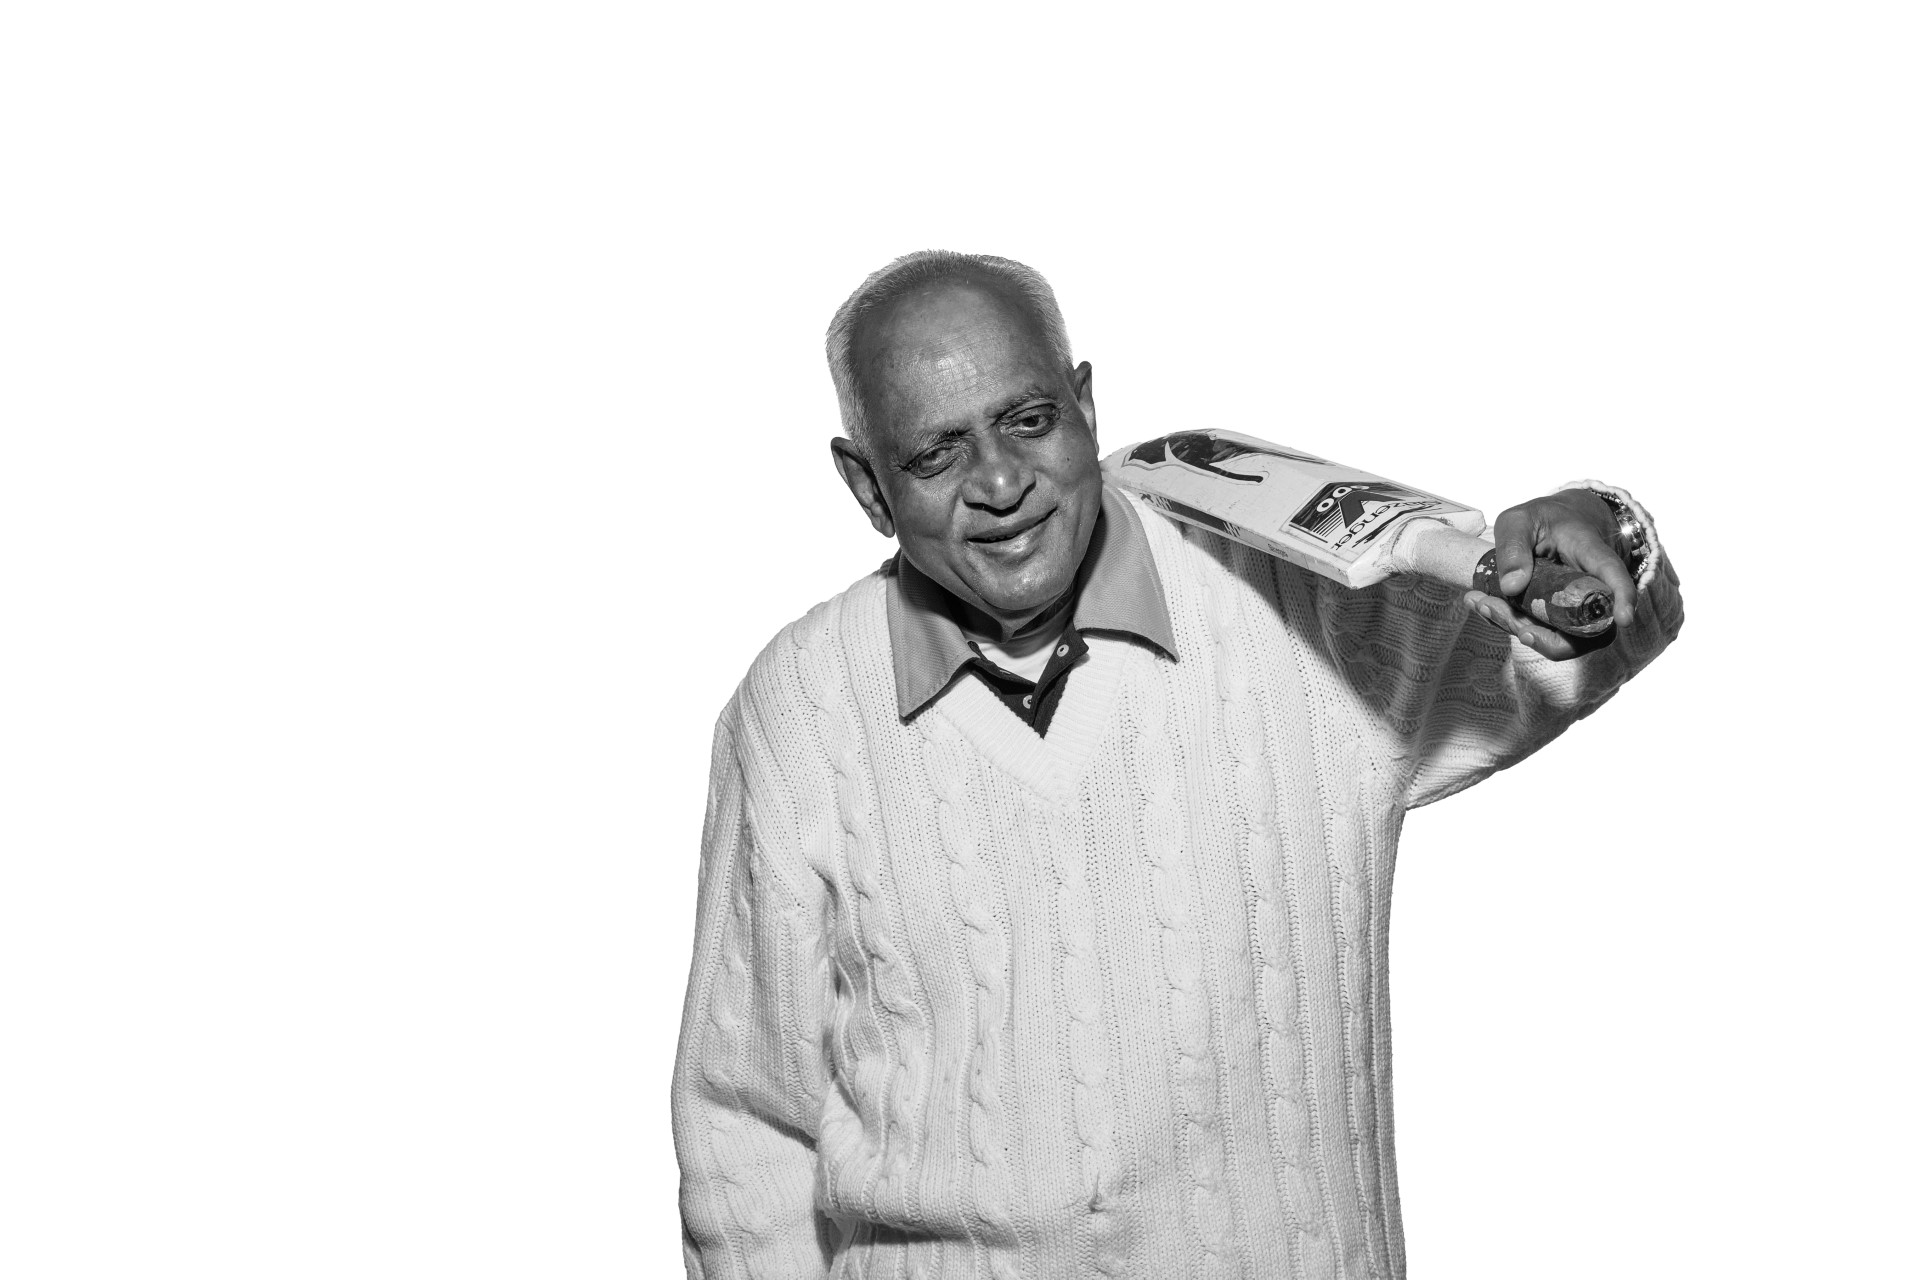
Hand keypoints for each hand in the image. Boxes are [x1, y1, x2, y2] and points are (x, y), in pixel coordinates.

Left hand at [1461, 489, 1637, 660]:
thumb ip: (1513, 546)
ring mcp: (1578, 608)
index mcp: (1591, 552)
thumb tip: (1512, 587)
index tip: (1623, 618)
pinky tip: (1481, 603)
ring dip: (1516, 628)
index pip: (1613, 575)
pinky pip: (1541, 633)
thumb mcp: (1520, 520)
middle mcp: (1593, 588)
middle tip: (1494, 607)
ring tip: (1482, 602)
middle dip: (1541, 634)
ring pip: (1561, 638)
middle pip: (1587, 628)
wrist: (1554, 524)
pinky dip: (1508, 623)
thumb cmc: (1543, 519)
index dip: (1623, 598)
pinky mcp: (1560, 618)